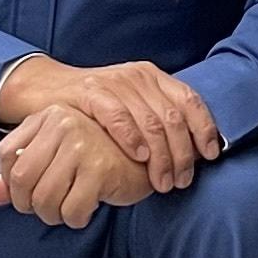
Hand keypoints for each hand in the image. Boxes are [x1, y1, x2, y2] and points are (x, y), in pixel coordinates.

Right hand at [0, 55, 219, 187]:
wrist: (47, 89)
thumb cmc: (95, 109)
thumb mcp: (132, 107)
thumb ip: (159, 122)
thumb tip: (198, 153)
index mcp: (153, 77)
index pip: (189, 100)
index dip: (204, 129)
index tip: (209, 156)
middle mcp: (137, 76)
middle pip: (172, 117)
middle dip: (182, 154)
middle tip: (180, 181)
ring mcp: (114, 82)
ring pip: (151, 121)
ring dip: (161, 156)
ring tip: (162, 181)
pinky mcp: (90, 92)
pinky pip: (118, 116)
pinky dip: (132, 138)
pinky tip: (139, 157)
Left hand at [0, 102, 151, 227]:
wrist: (152, 155)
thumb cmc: (102, 155)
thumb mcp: (57, 156)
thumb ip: (21, 172)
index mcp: (49, 115)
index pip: (7, 155)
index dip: (11, 184)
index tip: (29, 194)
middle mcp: (62, 123)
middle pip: (20, 180)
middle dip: (30, 205)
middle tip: (49, 210)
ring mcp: (81, 143)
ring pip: (44, 199)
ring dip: (54, 215)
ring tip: (68, 211)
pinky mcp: (100, 167)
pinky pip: (72, 209)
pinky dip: (76, 219)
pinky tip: (88, 209)